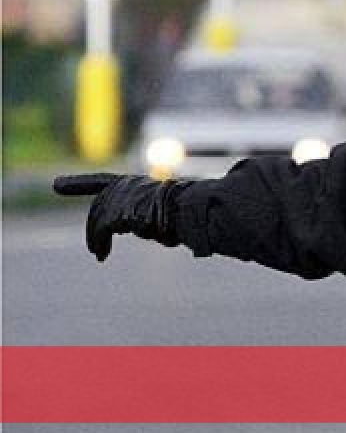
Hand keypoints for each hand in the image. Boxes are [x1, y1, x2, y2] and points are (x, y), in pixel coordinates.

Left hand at [52, 174, 187, 260]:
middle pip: (100, 208)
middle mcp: (126, 187)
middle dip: (93, 230)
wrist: (196, 212)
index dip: (80, 184)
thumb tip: (151, 228)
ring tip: (99, 254)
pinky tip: (100, 256)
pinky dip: (99, 243)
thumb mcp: (171, 209)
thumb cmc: (191, 214)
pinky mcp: (117, 212)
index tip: (56, 185)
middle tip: (96, 251)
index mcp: (138, 184)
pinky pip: (102, 230)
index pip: (103, 182)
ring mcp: (122, 198)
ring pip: (100, 221)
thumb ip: (151, 214)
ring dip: (97, 239)